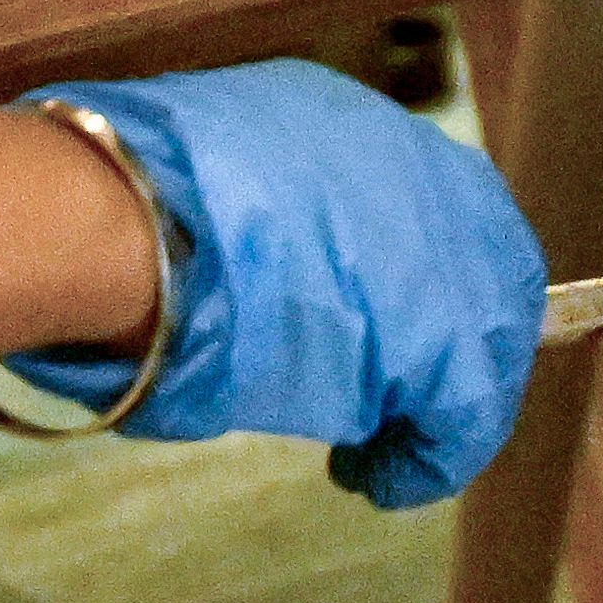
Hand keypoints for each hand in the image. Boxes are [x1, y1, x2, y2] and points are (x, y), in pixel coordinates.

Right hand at [15, 64, 543, 509]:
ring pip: (485, 339)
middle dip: (449, 333)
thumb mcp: (194, 184)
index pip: (421, 199)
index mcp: (345, 123)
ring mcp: (445, 251)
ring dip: (435, 402)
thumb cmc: (117, 208)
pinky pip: (467, 415)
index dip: (410, 269)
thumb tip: (206, 262)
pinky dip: (426, 459)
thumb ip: (236, 217)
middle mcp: (415, 170)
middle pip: (481, 260)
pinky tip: (375, 479)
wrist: (125, 225)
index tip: (378, 322)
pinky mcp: (450, 339)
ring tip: (371, 451)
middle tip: (396, 397)